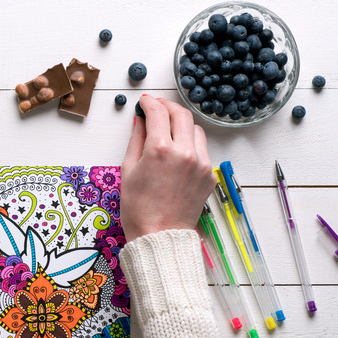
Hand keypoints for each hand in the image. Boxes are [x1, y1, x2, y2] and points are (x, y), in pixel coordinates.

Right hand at [120, 96, 216, 241]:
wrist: (159, 236)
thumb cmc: (138, 208)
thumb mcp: (129, 170)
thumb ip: (136, 139)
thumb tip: (140, 121)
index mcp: (161, 150)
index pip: (158, 113)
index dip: (149, 103)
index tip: (144, 102)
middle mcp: (185, 153)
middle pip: (181, 114)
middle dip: (168, 106)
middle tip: (157, 108)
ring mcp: (201, 164)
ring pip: (195, 130)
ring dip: (181, 125)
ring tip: (168, 131)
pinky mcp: (209, 175)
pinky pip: (202, 150)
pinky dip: (190, 146)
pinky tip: (177, 154)